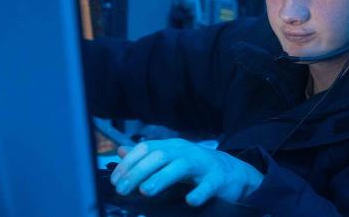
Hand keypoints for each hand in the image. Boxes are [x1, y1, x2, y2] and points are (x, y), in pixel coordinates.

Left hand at [110, 138, 263, 205]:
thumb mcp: (171, 159)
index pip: (146, 148)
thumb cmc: (196, 168)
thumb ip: (147, 157)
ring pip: (180, 166)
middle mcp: (186, 151)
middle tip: (123, 189)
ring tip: (146, 190)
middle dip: (138, 172)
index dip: (129, 162)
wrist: (233, 172)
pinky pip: (208, 185)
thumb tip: (121, 152)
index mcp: (173, 146)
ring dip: (162, 178)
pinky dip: (199, 193)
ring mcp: (203, 163)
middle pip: (159, 156)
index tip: (115, 180)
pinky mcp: (218, 179)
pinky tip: (190, 201)